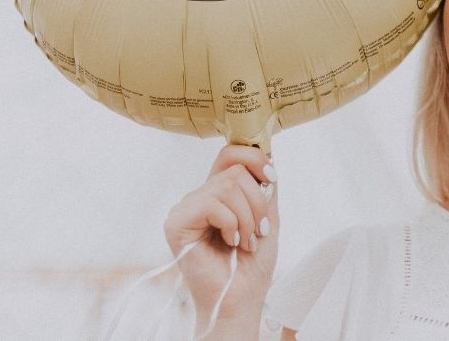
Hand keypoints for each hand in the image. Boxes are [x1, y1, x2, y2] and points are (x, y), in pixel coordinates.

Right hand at [164, 144, 278, 330]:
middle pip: (234, 170)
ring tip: (246, 241)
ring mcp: (185, 208)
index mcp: (218, 193)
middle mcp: (199, 196)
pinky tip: (231, 242)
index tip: (272, 179)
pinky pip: (212, 203)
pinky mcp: (176, 223)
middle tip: (259, 230)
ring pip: (227, 186)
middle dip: (258, 201)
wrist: (242, 297)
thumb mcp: (267, 215)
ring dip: (248, 218)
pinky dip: (232, 224)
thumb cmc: (253, 262)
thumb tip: (267, 151)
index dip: (255, 158)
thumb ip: (265, 185)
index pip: (231, 154)